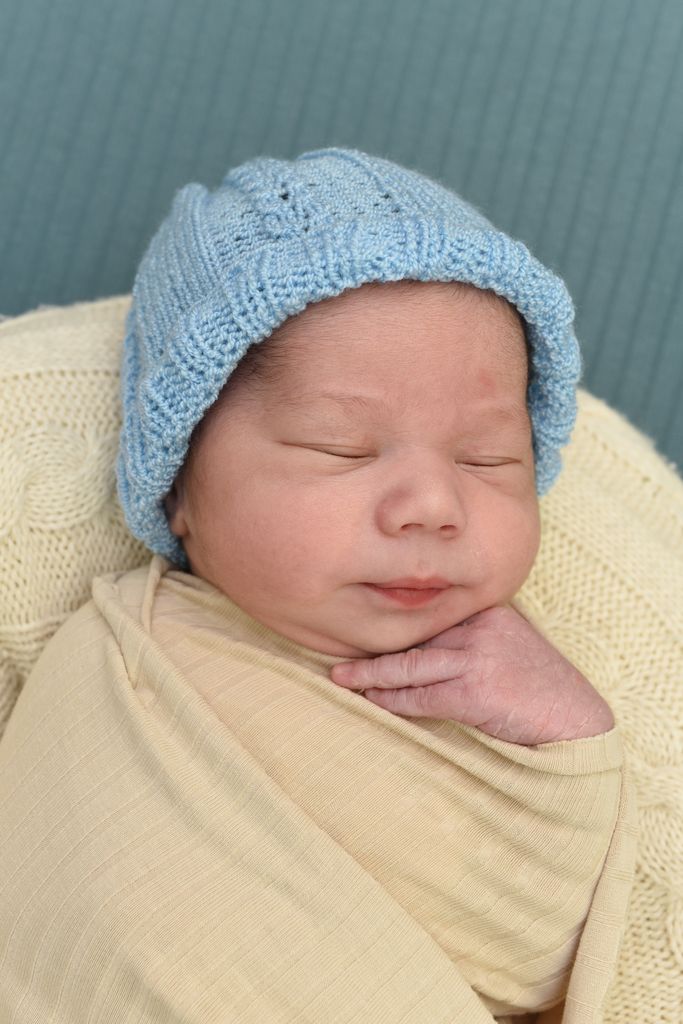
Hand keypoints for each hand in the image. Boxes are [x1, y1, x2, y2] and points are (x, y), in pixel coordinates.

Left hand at [330, 605, 614, 745]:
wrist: (577, 722)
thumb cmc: (542, 689)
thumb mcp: (510, 647)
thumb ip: (473, 638)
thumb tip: (422, 649)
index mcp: (488, 611)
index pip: (431, 617)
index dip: (396, 626)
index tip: (363, 626)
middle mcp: (481, 627)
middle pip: (415, 636)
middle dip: (376, 647)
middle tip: (337, 650)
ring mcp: (477, 658)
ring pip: (409, 664)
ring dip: (370, 674)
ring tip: (341, 678)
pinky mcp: (474, 692)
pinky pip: (420, 697)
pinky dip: (392, 701)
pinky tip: (371, 702)